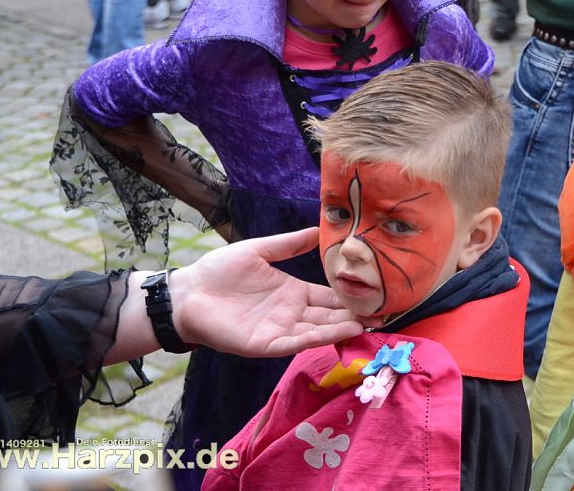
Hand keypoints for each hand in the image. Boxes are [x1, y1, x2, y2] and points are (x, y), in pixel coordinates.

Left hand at [171, 228, 363, 356]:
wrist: (188, 292)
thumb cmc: (220, 271)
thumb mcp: (260, 250)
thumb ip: (289, 244)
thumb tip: (318, 228)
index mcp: (293, 292)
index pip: (329, 295)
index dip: (352, 294)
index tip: (378, 290)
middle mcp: (292, 313)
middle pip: (330, 315)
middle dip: (356, 315)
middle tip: (385, 312)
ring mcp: (280, 330)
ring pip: (318, 330)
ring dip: (342, 328)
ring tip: (368, 322)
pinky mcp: (265, 345)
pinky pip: (295, 342)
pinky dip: (317, 337)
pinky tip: (337, 331)